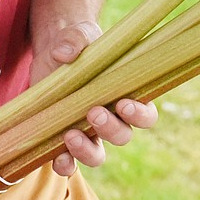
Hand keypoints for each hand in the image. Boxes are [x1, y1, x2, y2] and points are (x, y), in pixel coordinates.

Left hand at [27, 26, 157, 177]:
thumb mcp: (78, 34)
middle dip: (110, 128)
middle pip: (122, 136)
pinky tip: (57, 159)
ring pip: (97, 155)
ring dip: (87, 151)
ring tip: (70, 135)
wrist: (52, 51)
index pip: (146, 115)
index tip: (124, 104)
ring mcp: (87, 131)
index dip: (140, 115)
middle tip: (93, 112)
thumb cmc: (76, 43)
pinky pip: (69, 161)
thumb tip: (64, 53)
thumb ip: (75, 39)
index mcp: (127, 95)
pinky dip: (65, 164)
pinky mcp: (63, 137)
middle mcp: (112, 119)